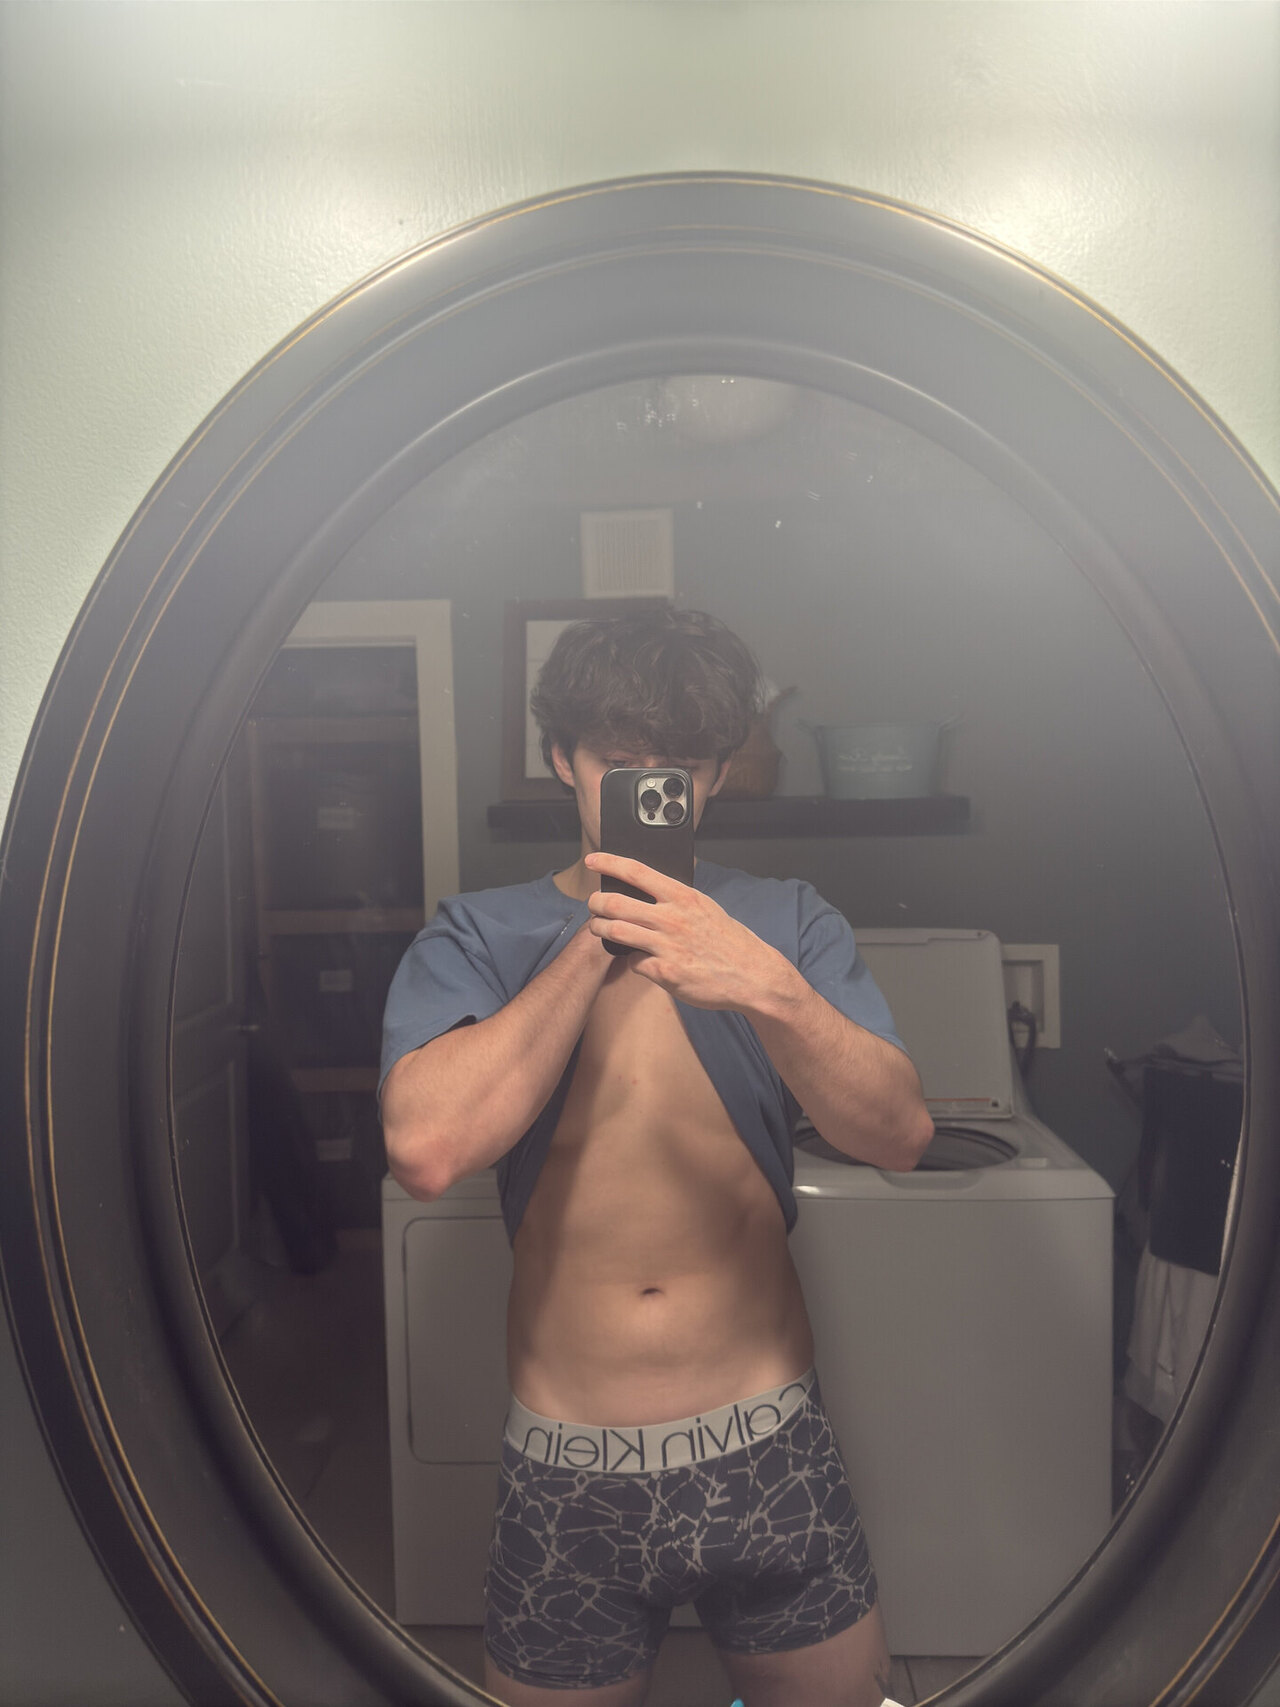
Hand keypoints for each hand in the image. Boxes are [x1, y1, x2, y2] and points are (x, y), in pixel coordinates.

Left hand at [583, 852, 804, 1015]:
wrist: (752, 974)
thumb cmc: (729, 940)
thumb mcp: (705, 907)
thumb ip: (676, 899)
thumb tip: (646, 891)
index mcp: (682, 896)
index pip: (637, 872)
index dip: (609, 863)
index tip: (593, 860)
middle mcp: (672, 918)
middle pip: (616, 903)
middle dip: (596, 903)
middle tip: (594, 905)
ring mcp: (667, 946)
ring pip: (616, 932)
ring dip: (601, 929)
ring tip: (600, 928)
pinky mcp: (665, 973)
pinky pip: (634, 963)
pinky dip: (632, 960)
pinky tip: (639, 959)